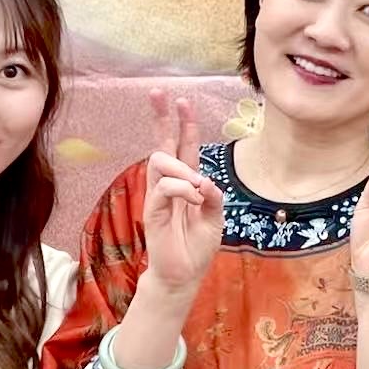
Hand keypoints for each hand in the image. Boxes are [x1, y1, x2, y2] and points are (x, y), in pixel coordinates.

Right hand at [142, 90, 223, 299]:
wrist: (183, 275)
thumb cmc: (197, 246)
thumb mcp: (216, 218)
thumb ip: (214, 197)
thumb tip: (206, 181)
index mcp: (185, 182)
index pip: (182, 146)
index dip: (183, 123)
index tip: (182, 100)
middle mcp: (169, 184)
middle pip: (161, 143)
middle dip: (161, 116)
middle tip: (159, 92)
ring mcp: (158, 196)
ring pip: (160, 160)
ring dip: (182, 167)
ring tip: (198, 186)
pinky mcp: (152, 211)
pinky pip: (163, 187)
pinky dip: (182, 188)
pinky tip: (193, 199)